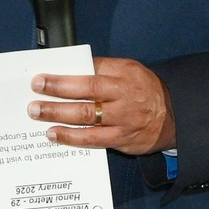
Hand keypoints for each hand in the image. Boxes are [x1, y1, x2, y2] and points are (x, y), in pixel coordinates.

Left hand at [27, 57, 175, 155]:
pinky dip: (72, 137)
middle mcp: (123, 96)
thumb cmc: (146, 91)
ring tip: (38, 114)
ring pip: (86, 117)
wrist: (174, 117)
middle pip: (86, 93)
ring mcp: (123, 119)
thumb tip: (70, 69)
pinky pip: (93, 140)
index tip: (42, 77)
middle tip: (34, 93)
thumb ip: (103, 70)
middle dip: (57, 92)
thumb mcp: (129, 70)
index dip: (65, 76)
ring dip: (58, 115)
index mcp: (124, 74)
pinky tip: (55, 134)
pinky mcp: (121, 139)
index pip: (90, 71)